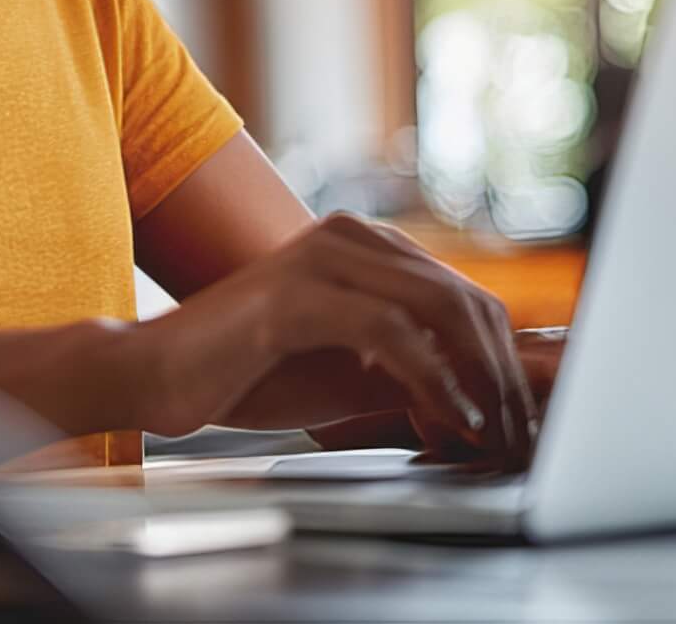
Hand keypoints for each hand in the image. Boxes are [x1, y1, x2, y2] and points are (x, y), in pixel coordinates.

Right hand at [128, 212, 540, 470]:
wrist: (154, 373)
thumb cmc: (248, 372)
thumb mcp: (349, 371)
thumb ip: (414, 373)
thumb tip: (491, 404)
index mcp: (365, 244)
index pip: (466, 296)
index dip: (506, 363)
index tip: (520, 425)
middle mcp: (349, 236)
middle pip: (464, 300)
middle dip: (504, 377)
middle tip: (518, 440)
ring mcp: (320, 258)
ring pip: (438, 310)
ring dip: (479, 382)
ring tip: (491, 437)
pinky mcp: (294, 294)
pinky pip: (389, 332)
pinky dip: (433, 380)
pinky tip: (449, 419)